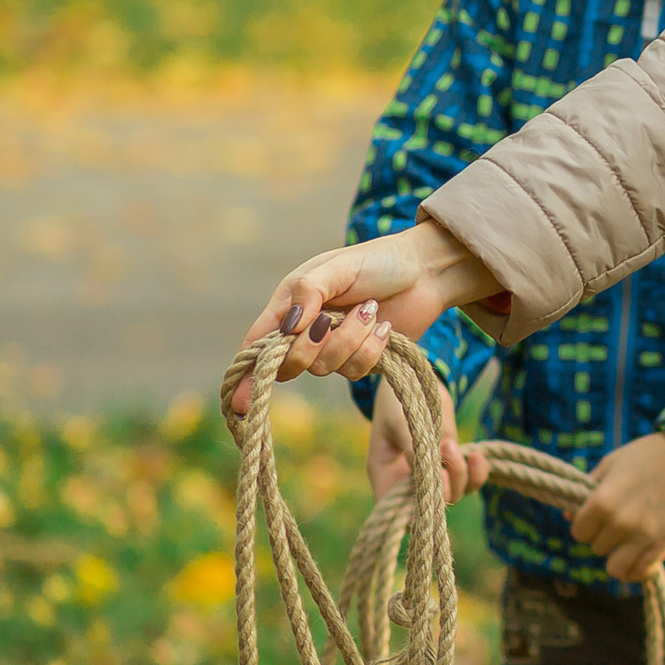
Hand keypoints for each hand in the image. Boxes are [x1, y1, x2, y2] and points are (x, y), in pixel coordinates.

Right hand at [230, 220, 499, 413]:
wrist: (426, 271)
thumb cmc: (378, 261)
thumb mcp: (339, 267)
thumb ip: (310, 291)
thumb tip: (289, 328)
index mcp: (292, 305)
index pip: (259, 344)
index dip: (246, 374)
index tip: (238, 402)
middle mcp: (308, 331)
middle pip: (289, 364)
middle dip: (310, 348)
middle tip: (332, 319)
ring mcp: (335, 348)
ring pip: (326, 368)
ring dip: (351, 340)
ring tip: (370, 310)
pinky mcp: (363, 360)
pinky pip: (356, 371)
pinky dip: (372, 349)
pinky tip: (385, 327)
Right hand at [368, 369, 489, 505]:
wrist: (417, 378)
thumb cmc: (399, 398)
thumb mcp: (404, 419)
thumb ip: (416, 446)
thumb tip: (433, 475)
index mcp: (384, 475)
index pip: (398, 510)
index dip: (416, 507)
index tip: (431, 481)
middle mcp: (406, 482)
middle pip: (430, 506)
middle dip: (445, 484)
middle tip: (446, 447)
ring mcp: (430, 475)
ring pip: (453, 495)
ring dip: (462, 476)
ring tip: (457, 446)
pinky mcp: (450, 464)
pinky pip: (469, 481)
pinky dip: (477, 473)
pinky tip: (477, 456)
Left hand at [570, 434, 664, 582]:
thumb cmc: (647, 455)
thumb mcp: (612, 463)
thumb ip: (589, 489)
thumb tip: (567, 517)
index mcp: (603, 501)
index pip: (579, 532)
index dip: (586, 525)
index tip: (597, 519)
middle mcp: (621, 522)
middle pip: (597, 547)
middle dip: (606, 536)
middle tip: (621, 521)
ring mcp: (645, 534)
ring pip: (615, 568)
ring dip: (619, 558)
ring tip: (627, 545)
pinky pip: (642, 572)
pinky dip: (637, 570)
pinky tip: (640, 559)